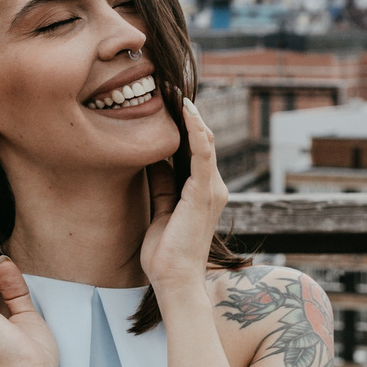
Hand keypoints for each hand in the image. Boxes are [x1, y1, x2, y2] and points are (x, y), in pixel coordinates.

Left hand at [141, 96, 226, 295]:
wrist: (174, 280)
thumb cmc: (166, 253)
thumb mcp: (159, 209)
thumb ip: (161, 183)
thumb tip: (153, 159)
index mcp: (201, 191)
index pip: (193, 149)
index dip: (181, 124)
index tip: (165, 100)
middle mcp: (212, 186)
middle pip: (201, 140)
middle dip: (185, 113)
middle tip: (167, 86)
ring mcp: (212, 188)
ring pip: (204, 140)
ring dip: (189, 114)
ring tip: (174, 90)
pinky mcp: (205, 192)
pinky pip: (203, 152)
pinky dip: (195, 128)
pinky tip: (186, 110)